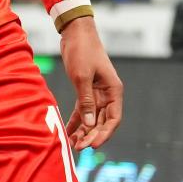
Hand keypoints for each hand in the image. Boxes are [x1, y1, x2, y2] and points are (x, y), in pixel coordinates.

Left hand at [58, 16, 121, 149]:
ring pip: (92, 119)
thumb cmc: (83, 51)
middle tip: (77, 148)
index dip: (104, 134)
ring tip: (72, 144)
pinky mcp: (85, 91)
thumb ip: (86, 101)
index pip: (114, 119)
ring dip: (83, 132)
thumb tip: (89, 124)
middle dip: (91, 136)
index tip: (92, 145)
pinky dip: (76, 122)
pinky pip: (82, 112)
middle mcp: (108, 95)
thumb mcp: (82, 76)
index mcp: (114, 90)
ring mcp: (97, 94)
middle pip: (102, 122)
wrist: (75, 33)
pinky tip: (68, 133)